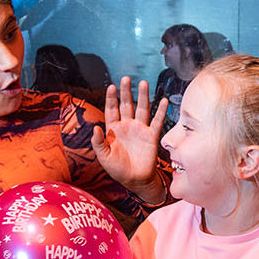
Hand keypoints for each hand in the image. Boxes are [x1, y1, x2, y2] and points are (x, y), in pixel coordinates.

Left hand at [90, 77, 167, 193]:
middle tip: (126, 78)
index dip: (111, 98)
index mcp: (113, 129)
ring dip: (143, 96)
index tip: (112, 87)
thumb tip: (94, 128)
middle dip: (126, 92)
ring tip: (143, 83)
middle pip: (127, 105)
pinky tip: (164, 101)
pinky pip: (157, 121)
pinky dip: (161, 111)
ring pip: (142, 109)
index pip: (111, 110)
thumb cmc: (117, 169)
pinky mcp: (152, 136)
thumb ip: (98, 142)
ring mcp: (140, 129)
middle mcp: (127, 126)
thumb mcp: (103, 157)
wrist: (135, 180)